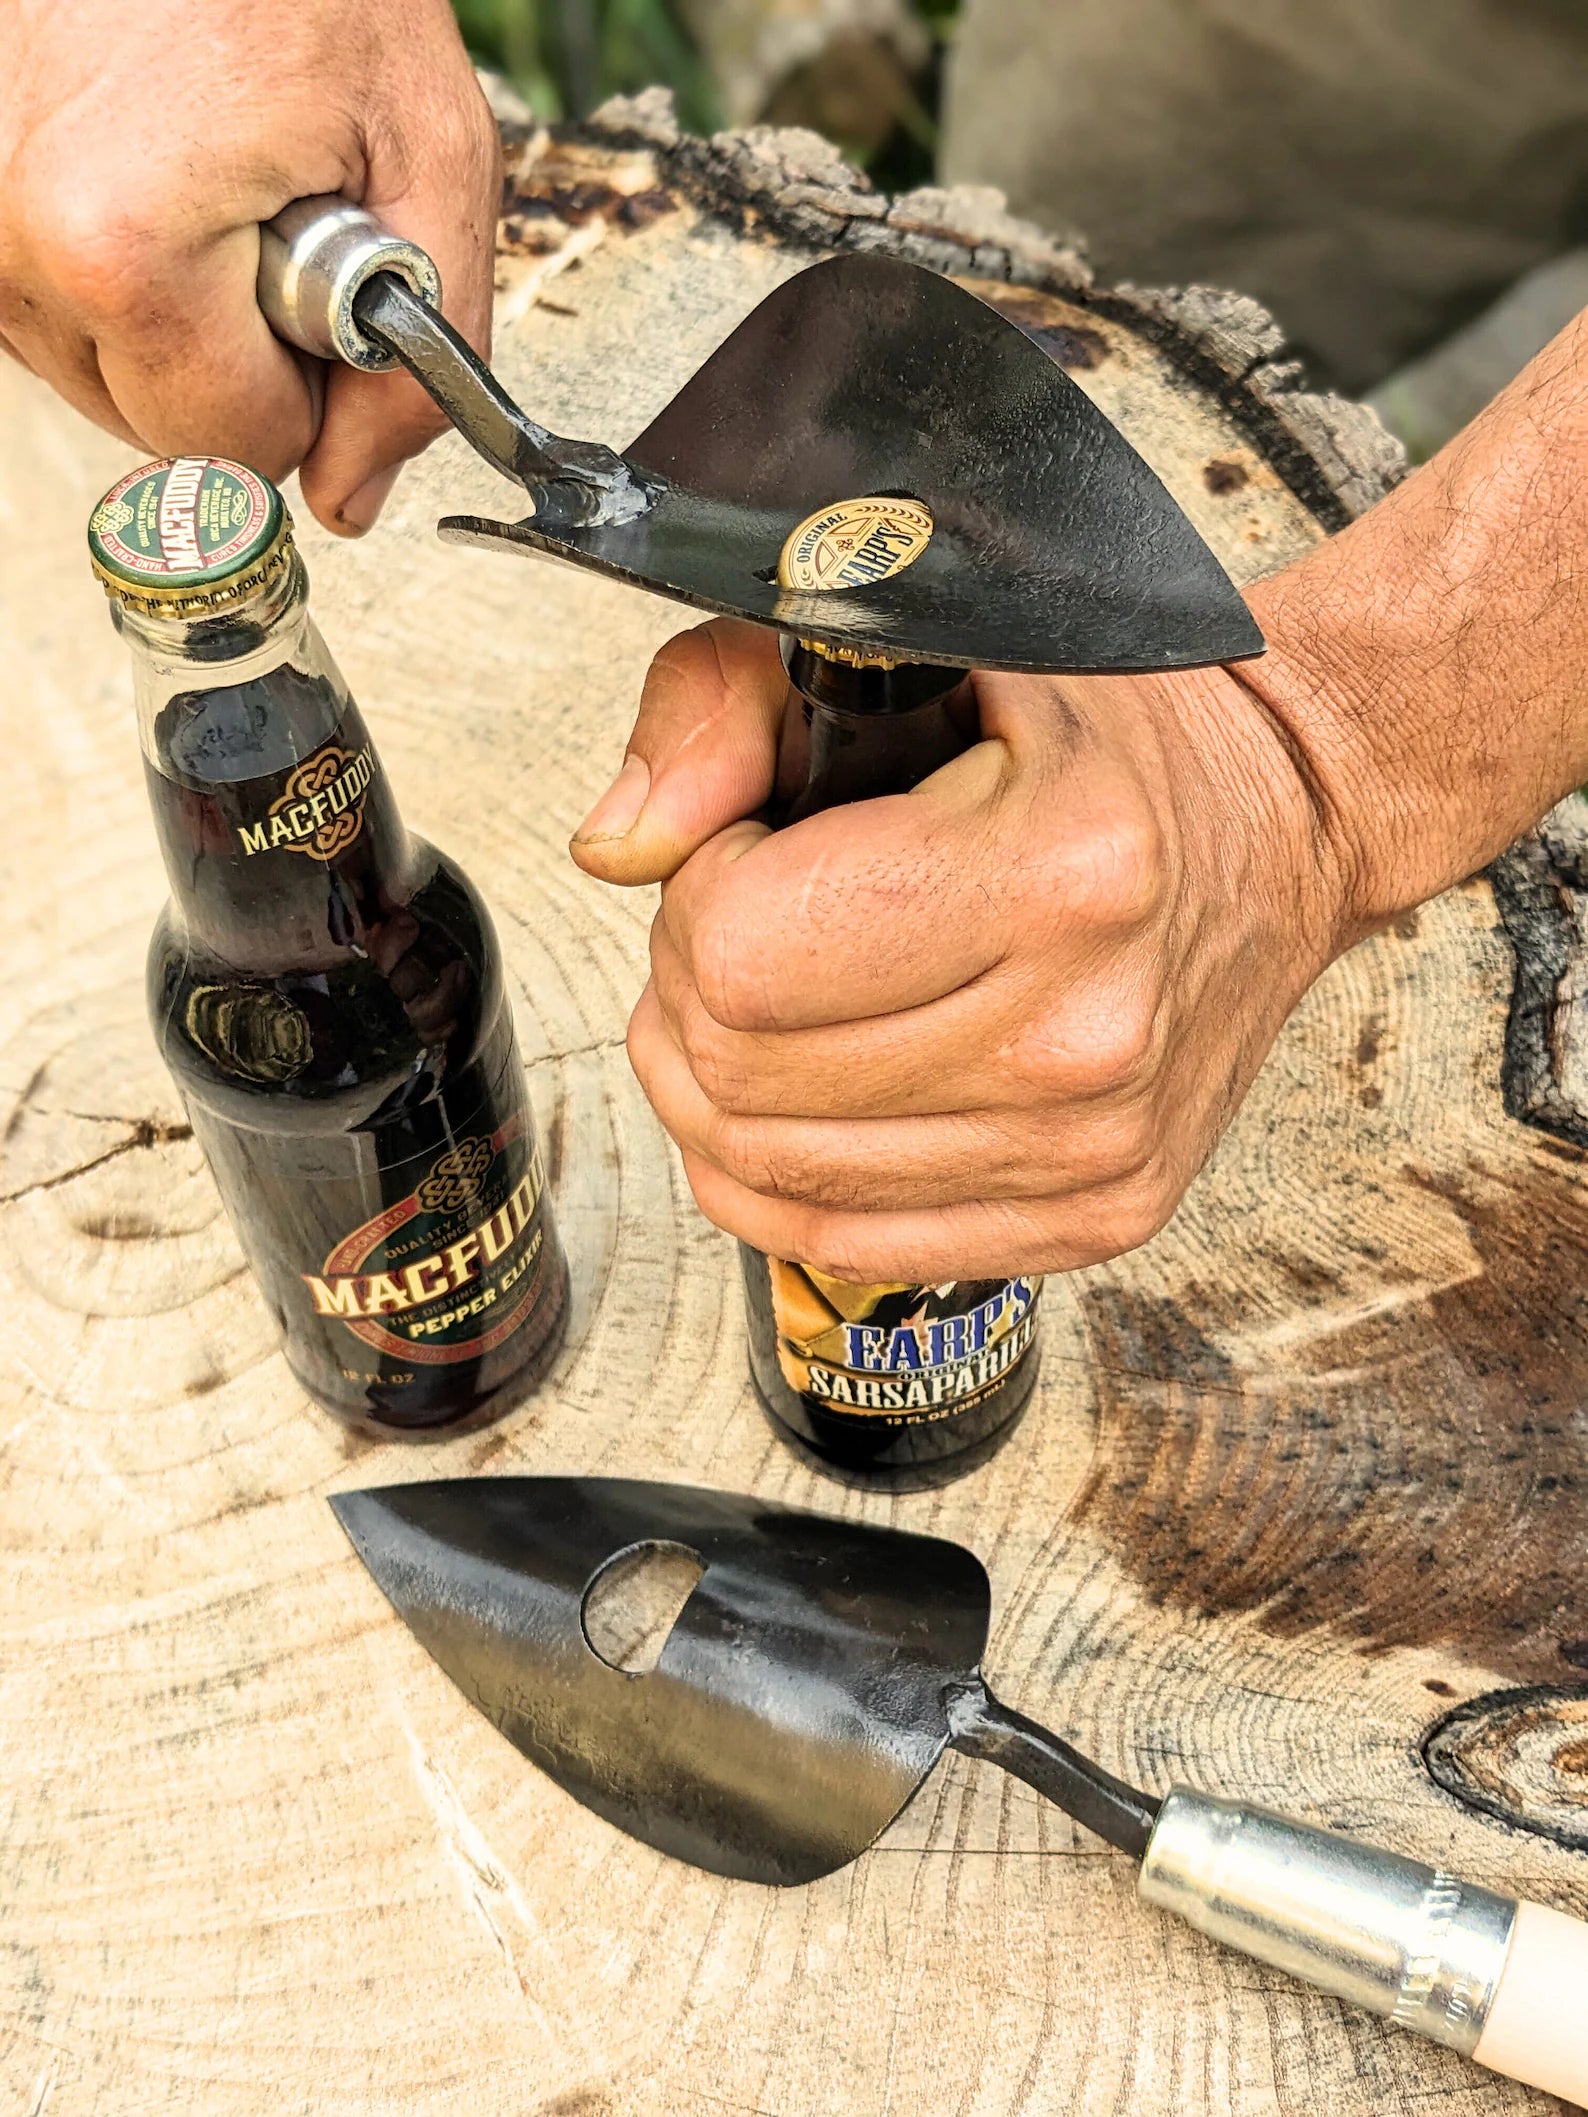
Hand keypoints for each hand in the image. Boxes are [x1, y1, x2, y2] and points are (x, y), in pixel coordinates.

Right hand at [0, 0, 497, 533]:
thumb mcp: (433, 165)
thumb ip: (415, 370)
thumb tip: (351, 498)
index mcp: (121, 249)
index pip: (235, 449)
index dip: (309, 392)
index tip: (322, 283)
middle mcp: (16, 243)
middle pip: (164, 427)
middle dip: (243, 360)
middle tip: (273, 222)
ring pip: (108, 380)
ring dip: (184, 322)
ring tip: (217, 189)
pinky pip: (61, 317)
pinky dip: (127, 282)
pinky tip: (163, 185)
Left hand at [571, 619, 1358, 1282]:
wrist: (1283, 826)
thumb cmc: (1102, 735)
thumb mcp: (920, 642)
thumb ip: (725, 704)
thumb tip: (618, 848)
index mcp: (1061, 869)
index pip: (740, 953)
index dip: (700, 888)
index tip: (754, 843)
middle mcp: (1086, 1031)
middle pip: (736, 1072)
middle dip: (693, 982)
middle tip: (754, 914)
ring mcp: (1091, 1147)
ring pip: (762, 1167)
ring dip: (722, 1074)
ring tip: (787, 990)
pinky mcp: (1091, 1217)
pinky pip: (831, 1235)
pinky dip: (771, 1165)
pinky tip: (805, 1085)